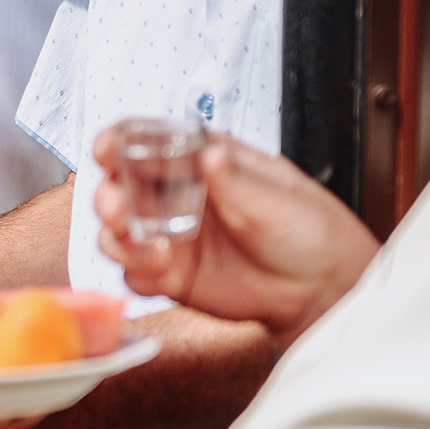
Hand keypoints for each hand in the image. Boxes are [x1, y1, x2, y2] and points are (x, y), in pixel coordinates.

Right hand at [92, 124, 379, 349]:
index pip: (144, 140)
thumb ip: (237, 178)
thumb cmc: (309, 229)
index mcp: (198, 159)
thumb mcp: (277, 195)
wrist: (323, 288)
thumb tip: (211, 153)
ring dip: (118, 239)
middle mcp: (175, 196)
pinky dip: (138, 272)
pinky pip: (135, 273)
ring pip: (116, 233)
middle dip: (108, 197)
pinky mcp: (172, 276)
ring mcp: (170, 236)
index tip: (106, 149)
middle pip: (117, 187)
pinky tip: (163, 270)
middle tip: (118, 210)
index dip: (116, 140)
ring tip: (152, 249)